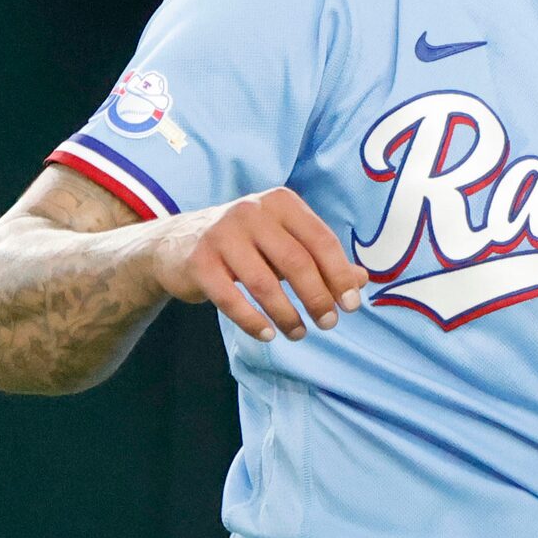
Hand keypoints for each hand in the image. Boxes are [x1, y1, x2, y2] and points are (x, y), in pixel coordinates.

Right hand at [141, 187, 369, 342]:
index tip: (351, 305)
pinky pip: (230, 298)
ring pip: (265, 283)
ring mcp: (222, 234)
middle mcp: (252, 211)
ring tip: (299, 333)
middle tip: (328, 324)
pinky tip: (267, 334)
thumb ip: (322, 259)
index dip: (339, 275)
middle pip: (296, 262)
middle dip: (317, 298)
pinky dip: (252, 320)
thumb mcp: (284, 244)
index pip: (320, 240)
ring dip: (287, 314)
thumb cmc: (244, 245)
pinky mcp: (199, 261)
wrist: (176, 244)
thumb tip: (361, 280)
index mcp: (280, 203)